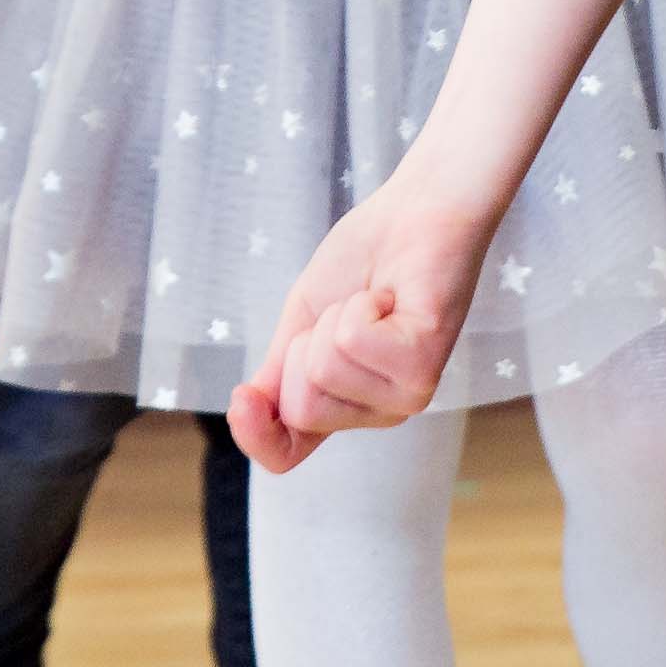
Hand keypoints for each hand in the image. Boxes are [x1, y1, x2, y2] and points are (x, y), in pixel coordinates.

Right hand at [224, 168, 504, 469]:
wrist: (414, 211)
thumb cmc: (364, 263)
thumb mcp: (301, 323)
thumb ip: (275, 375)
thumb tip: (240, 411)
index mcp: (342, 406)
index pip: (286, 455)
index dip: (256, 436)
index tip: (242, 399)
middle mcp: (377, 413)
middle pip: (300, 406)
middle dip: (306, 342)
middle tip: (345, 312)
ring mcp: (406, 395)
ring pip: (324, 371)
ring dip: (336, 316)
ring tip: (374, 300)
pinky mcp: (425, 366)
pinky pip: (353, 342)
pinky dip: (359, 306)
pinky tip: (392, 297)